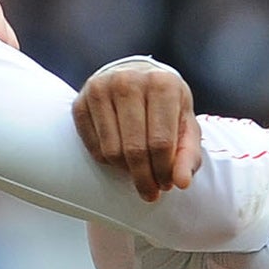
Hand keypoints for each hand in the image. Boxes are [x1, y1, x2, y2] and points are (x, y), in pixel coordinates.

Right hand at [72, 60, 200, 202]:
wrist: (134, 77)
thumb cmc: (164, 106)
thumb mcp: (185, 125)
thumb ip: (188, 155)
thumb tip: (182, 182)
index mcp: (162, 84)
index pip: (161, 143)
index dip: (163, 172)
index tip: (166, 186)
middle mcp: (129, 81)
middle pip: (134, 149)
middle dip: (144, 178)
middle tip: (150, 191)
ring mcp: (101, 90)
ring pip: (111, 151)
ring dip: (125, 170)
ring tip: (137, 169)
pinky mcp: (80, 102)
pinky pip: (92, 147)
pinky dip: (107, 160)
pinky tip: (120, 155)